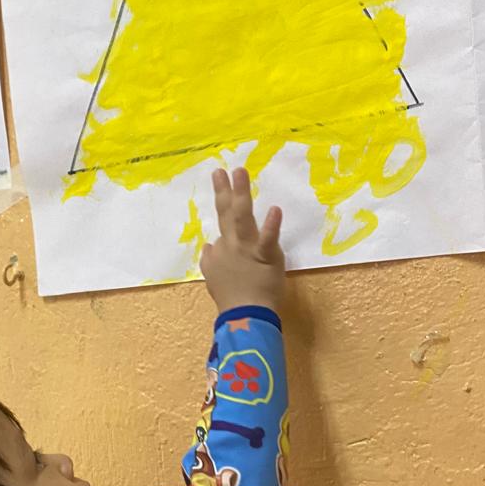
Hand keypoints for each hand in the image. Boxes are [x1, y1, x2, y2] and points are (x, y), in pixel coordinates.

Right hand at [200, 167, 283, 315]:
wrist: (243, 315)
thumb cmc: (232, 298)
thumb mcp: (213, 278)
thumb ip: (210, 260)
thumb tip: (209, 246)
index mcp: (221, 249)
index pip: (222, 222)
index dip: (222, 200)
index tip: (220, 177)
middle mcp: (231, 244)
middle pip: (225, 213)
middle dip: (223, 190)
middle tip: (221, 170)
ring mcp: (246, 249)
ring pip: (240, 217)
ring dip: (239, 194)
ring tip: (240, 172)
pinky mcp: (264, 256)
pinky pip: (267, 239)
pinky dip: (271, 225)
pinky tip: (275, 210)